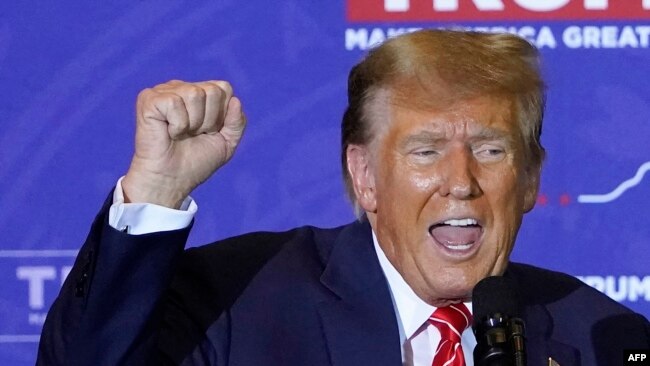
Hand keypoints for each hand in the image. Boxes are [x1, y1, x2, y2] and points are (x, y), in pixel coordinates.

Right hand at [122, 80, 245, 207]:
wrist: (172, 180)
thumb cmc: (195, 162)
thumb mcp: (227, 143)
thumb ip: (237, 122)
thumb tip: (236, 100)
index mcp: (200, 93)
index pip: (224, 88)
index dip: (222, 115)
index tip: (209, 132)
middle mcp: (182, 87)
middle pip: (213, 90)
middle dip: (209, 120)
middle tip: (193, 134)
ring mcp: (164, 91)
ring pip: (194, 93)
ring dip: (193, 123)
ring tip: (181, 134)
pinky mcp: (149, 99)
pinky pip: (174, 102)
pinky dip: (177, 124)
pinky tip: (168, 133)